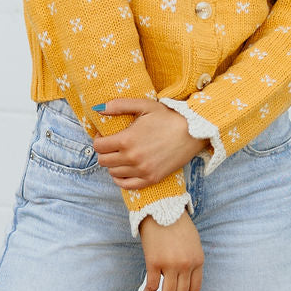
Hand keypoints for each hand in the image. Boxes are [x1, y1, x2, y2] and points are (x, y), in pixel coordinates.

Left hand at [92, 99, 209, 187]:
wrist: (193, 132)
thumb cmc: (168, 116)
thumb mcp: (144, 105)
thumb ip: (119, 105)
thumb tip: (98, 109)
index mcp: (126, 140)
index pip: (98, 146)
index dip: (98, 139)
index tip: (104, 135)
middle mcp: (132, 158)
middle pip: (103, 161)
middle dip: (104, 152)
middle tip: (112, 145)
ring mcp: (142, 170)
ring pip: (113, 173)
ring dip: (113, 164)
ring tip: (120, 155)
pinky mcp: (151, 179)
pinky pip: (126, 185)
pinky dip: (120, 179)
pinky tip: (123, 171)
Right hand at [138, 211, 203, 290]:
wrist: (161, 208)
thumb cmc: (176, 223)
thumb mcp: (192, 242)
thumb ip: (191, 260)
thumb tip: (183, 279)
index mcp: (198, 260)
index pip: (194, 289)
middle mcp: (186, 265)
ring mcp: (171, 264)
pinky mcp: (154, 262)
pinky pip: (152, 285)